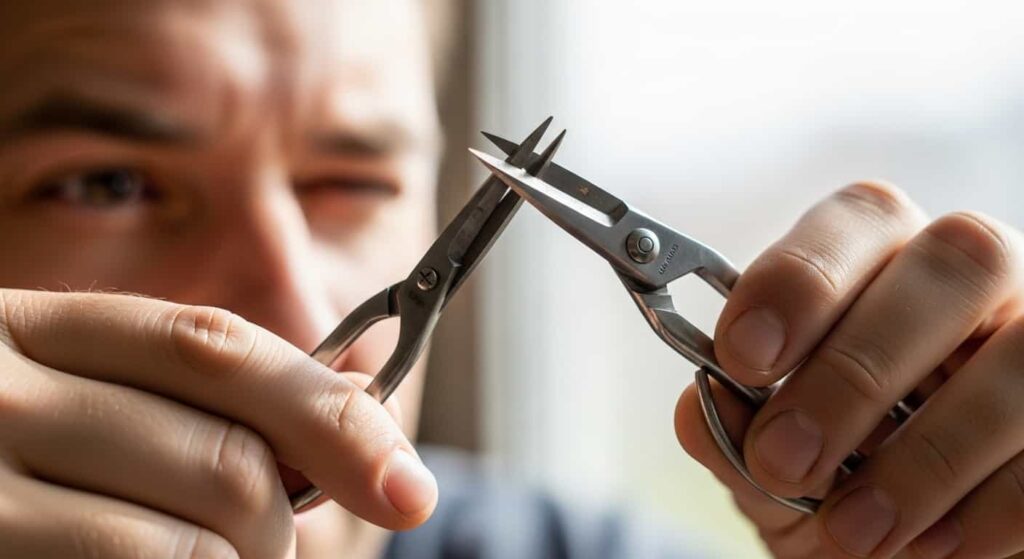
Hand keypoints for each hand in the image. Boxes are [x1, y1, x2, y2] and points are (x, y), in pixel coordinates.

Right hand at [0, 291, 436, 557]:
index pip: (220, 351)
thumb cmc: (7, 448)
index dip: (333, 416)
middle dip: (280, 525)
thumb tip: (358, 400)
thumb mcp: (87, 391)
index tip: (410, 488)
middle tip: (271, 548)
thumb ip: (203, 396)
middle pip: (221, 458)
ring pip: (182, 543)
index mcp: (39, 326)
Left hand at [676, 182, 1023, 557]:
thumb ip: (734, 432)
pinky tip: (932, 545)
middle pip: (952, 260)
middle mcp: (974, 279)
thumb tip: (701, 408)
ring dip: (927, 451)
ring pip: (1022, 350)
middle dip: (855, 369)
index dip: (799, 278)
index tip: (741, 356)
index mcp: (883, 262)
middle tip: (783, 460)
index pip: (858, 219)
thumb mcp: (768, 468)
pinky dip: (992, 503)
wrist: (904, 552)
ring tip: (853, 529)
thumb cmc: (834, 486)